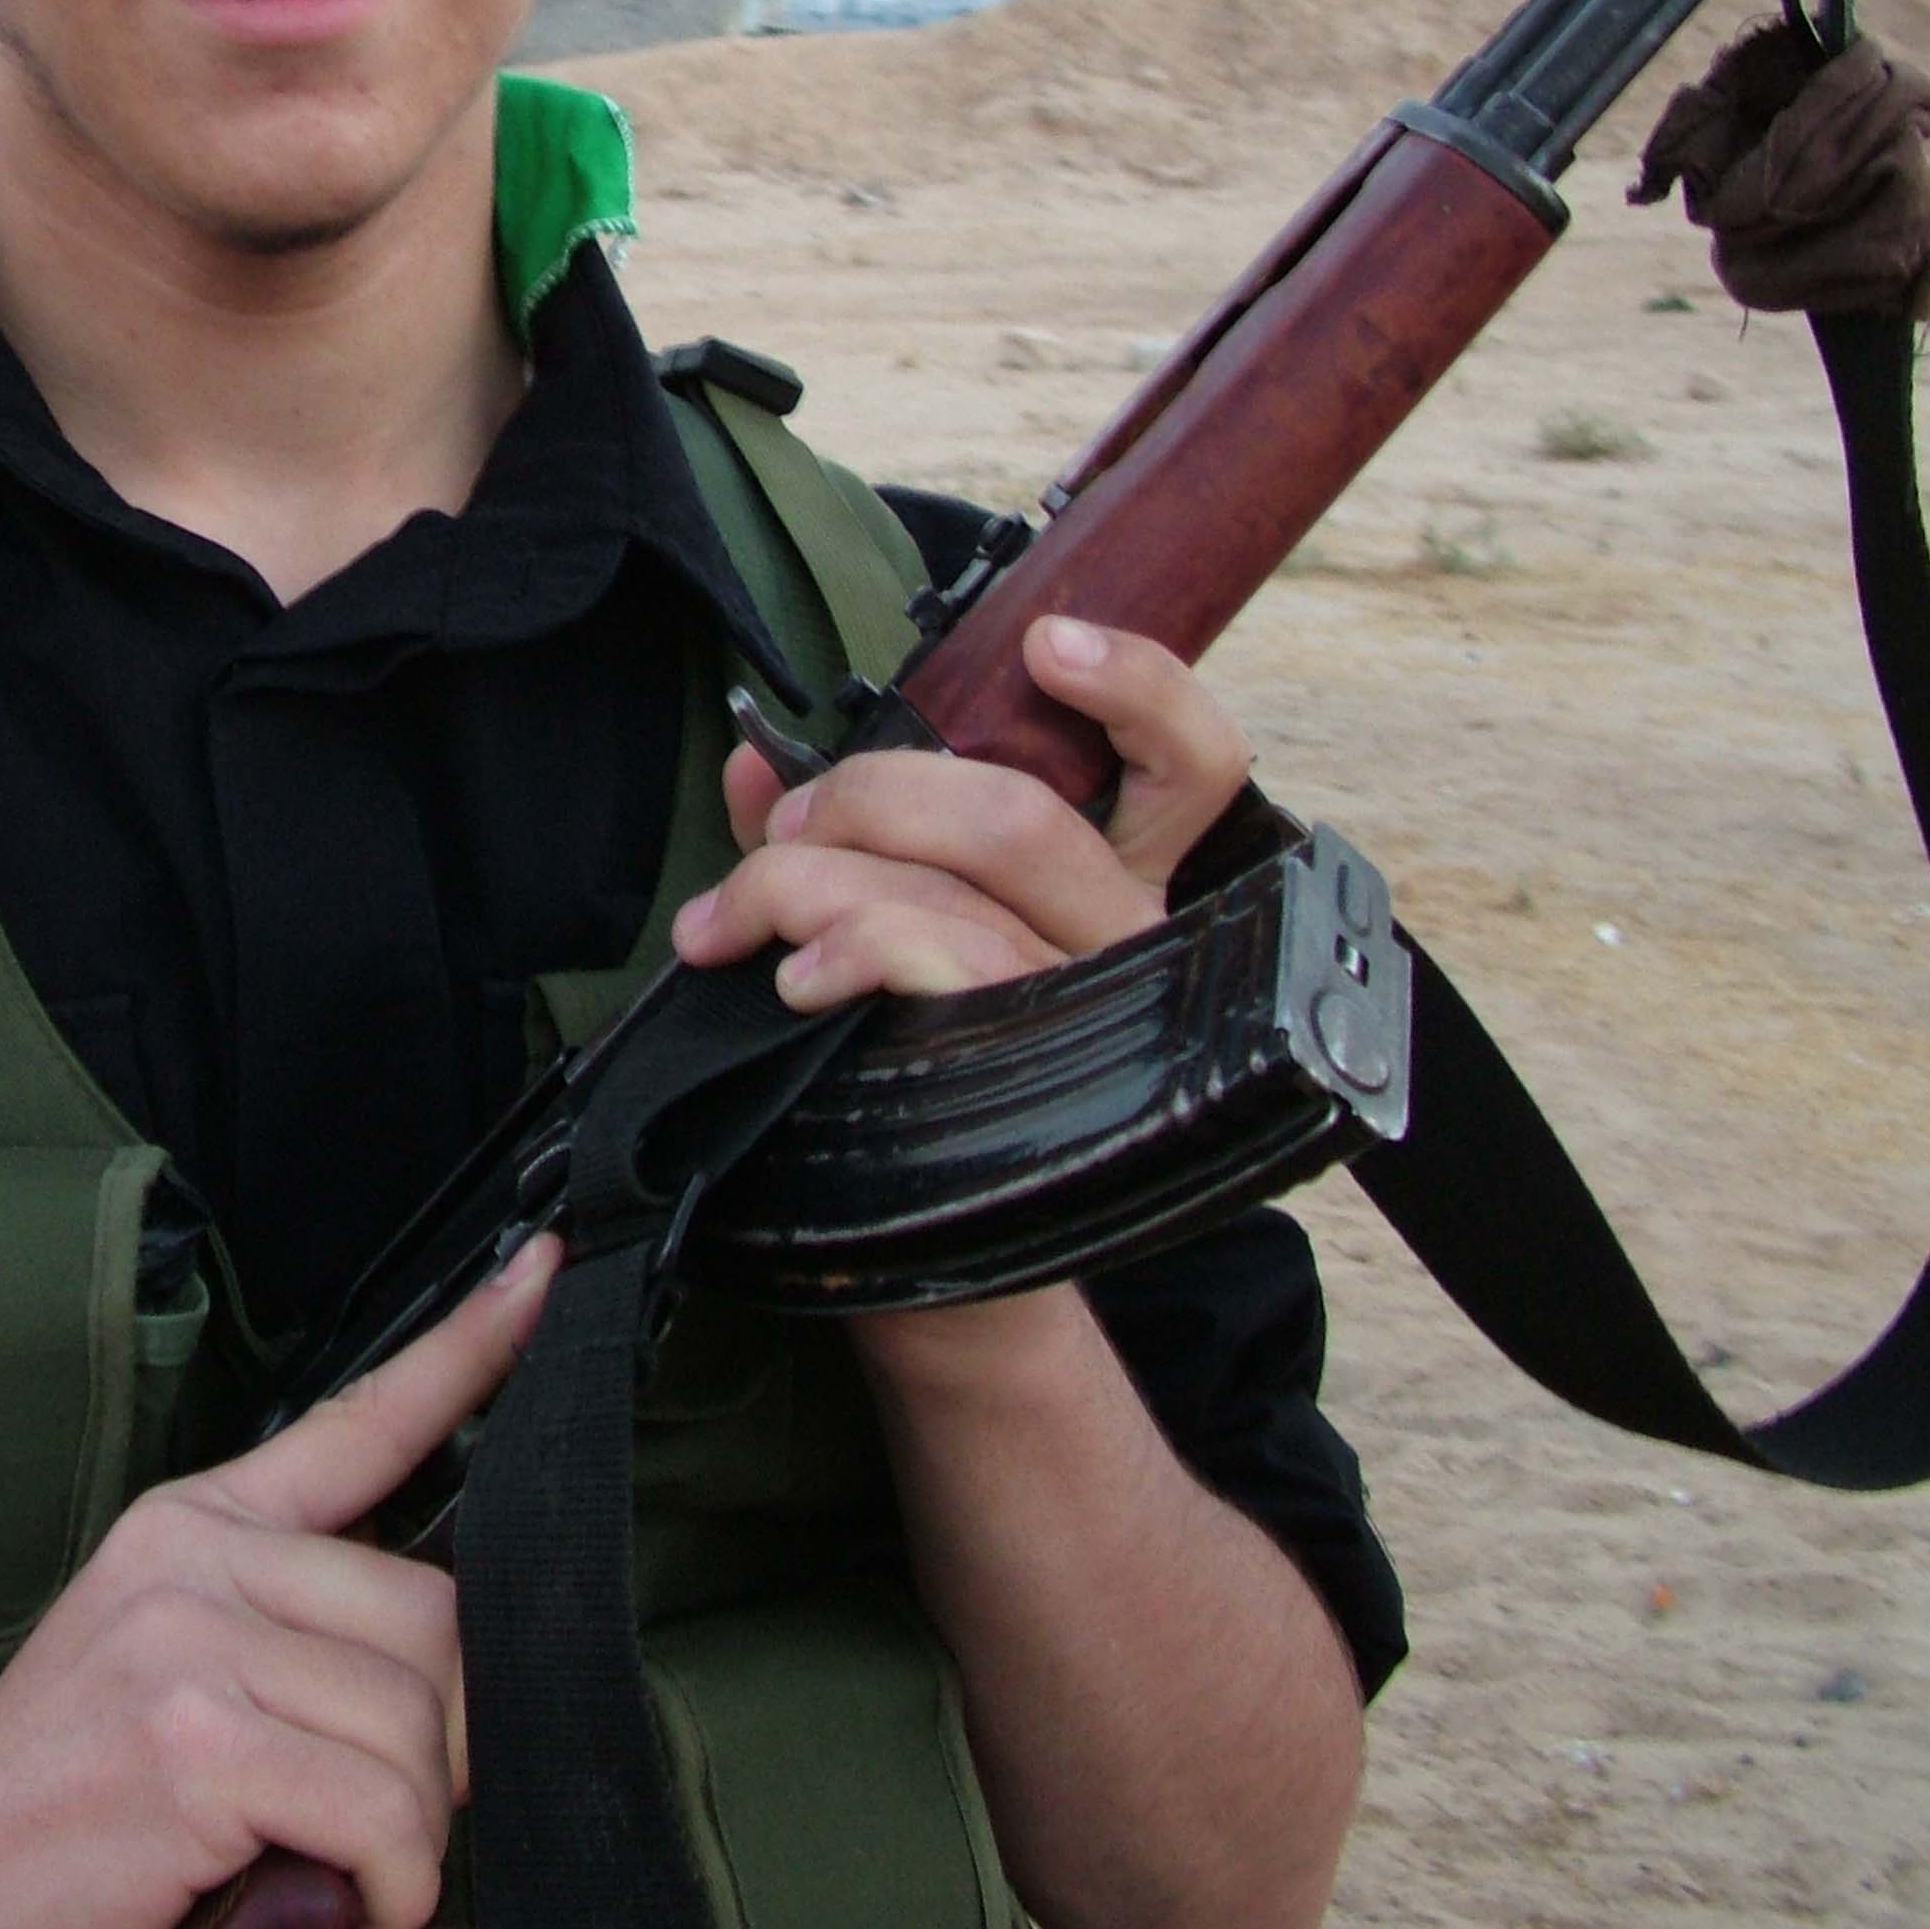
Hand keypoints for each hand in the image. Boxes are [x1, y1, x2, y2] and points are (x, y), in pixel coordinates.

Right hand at [0, 1236, 561, 1928]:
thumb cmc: (63, 1813)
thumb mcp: (163, 1674)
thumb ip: (284, 1631)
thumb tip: (434, 1672)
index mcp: (195, 1526)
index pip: (358, 1422)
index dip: (467, 1348)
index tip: (542, 1270)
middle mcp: (197, 1562)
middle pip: (438, 1625)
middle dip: (434, 1753)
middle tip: (348, 1823)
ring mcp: (191, 1647)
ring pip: (419, 1738)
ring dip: (401, 1845)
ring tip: (308, 1875)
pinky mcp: (196, 1748)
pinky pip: (383, 1822)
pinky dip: (378, 1894)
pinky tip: (305, 1909)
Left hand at [667, 618, 1248, 1391]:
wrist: (947, 1287)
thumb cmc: (917, 1091)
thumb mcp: (886, 941)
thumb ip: (835, 842)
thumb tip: (754, 759)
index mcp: (1111, 888)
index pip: (1194, 762)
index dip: (1140, 684)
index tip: (1046, 641)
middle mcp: (1128, 945)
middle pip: (1024, 811)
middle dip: (868, 794)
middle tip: (780, 829)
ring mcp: (1091, 1016)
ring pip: (963, 888)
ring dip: (812, 882)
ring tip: (735, 926)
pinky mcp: (1034, 1079)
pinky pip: (946, 967)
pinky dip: (852, 946)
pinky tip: (793, 979)